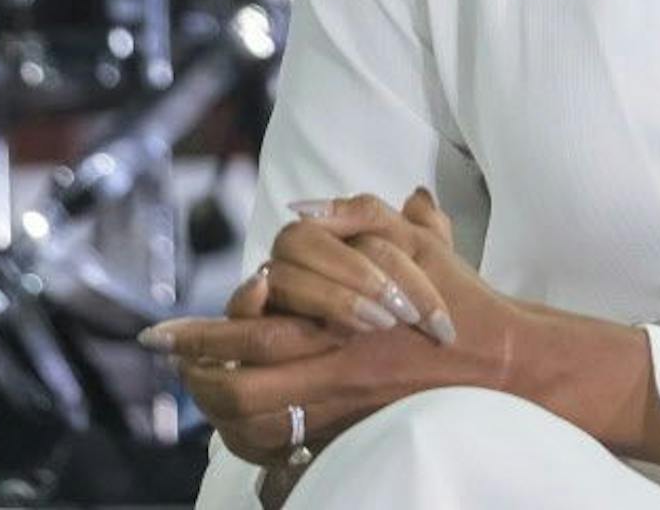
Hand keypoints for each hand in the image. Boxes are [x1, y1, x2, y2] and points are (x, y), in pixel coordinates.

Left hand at [141, 189, 535, 468]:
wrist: (500, 363)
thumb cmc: (457, 299)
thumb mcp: (418, 241)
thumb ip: (362, 214)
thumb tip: (301, 211)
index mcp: (343, 313)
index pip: (254, 322)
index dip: (202, 331)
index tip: (160, 333)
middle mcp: (335, 361)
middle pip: (240, 379)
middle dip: (194, 371)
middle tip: (164, 363)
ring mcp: (341, 401)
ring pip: (254, 419)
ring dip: (214, 408)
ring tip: (193, 389)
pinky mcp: (351, 430)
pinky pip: (282, 448)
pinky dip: (249, 439)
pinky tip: (232, 424)